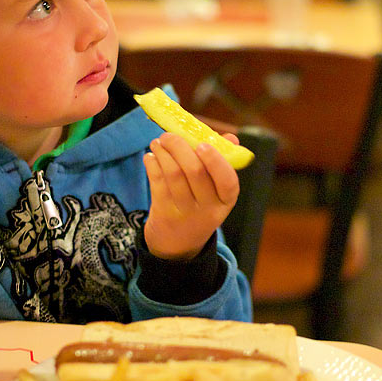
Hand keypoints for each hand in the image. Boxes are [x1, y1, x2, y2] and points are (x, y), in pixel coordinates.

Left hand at [143, 132, 240, 260]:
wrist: (178, 245)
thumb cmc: (200, 205)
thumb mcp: (216, 192)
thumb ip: (222, 162)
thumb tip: (230, 138)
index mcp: (226, 200)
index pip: (228, 181)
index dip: (215, 161)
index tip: (202, 144)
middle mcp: (208, 209)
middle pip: (195, 171)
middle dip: (180, 146)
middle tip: (169, 135)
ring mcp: (185, 213)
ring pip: (173, 174)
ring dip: (163, 152)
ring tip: (158, 142)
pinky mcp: (164, 214)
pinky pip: (157, 182)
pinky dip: (152, 164)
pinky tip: (151, 156)